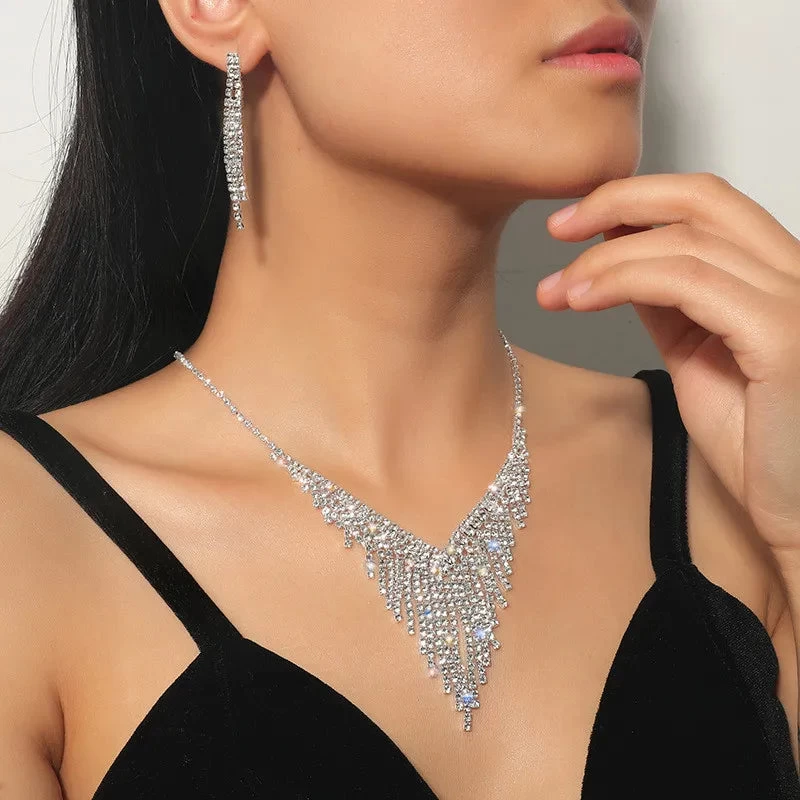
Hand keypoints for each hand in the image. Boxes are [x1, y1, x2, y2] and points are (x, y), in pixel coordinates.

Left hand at [536, 173, 799, 552]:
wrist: (798, 510)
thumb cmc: (756, 444)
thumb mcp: (698, 354)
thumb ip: (669, 302)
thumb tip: (619, 260)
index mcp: (777, 276)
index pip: (707, 203)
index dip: (636, 199)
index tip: (573, 221)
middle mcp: (796, 275)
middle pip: (701, 198)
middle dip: (616, 202)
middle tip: (555, 229)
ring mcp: (795, 301)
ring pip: (685, 242)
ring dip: (603, 260)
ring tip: (555, 290)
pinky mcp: (783, 336)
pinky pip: (690, 284)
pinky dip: (624, 282)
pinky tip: (581, 300)